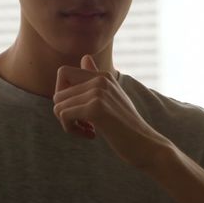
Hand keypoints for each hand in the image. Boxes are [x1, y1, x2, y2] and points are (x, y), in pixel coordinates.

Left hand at [52, 55, 172, 168]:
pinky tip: (92, 135)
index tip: (77, 110)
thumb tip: (85, 58)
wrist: (146, 145)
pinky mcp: (95, 108)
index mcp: (103, 75)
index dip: (62, 94)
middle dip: (65, 113)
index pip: (63, 73)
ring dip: (68, 124)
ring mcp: (98, 92)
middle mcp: (100, 79)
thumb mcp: (112, 97)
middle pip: (58, 93)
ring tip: (89, 131)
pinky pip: (63, 116)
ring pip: (58, 106)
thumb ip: (95, 79)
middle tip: (85, 125)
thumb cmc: (127, 125)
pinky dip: (71, 130)